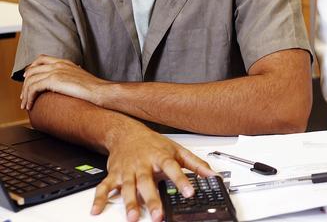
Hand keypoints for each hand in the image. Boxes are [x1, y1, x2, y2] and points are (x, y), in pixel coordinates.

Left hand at [21, 55, 109, 109]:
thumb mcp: (81, 77)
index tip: (27, 78)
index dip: (31, 68)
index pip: (41, 59)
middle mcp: (58, 64)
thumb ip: (72, 75)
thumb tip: (69, 81)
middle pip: (32, 70)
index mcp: (65, 62)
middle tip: (24, 96)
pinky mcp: (53, 80)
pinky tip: (31, 105)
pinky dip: (29, 97)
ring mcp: (55, 71)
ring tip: (26, 104)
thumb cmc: (94, 88)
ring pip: (30, 80)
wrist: (99, 91)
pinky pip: (33, 88)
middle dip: (24, 84)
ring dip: (25, 94)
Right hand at [91, 123, 215, 221]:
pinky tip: (96, 210)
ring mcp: (127, 170)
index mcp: (160, 157)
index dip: (181, 180)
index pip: (173, 169)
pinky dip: (99, 198)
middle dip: (152, 199)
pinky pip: (104, 187)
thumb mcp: (177, 150)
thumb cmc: (153, 143)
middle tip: (158, 215)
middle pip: (148, 182)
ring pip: (128, 187)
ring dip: (129, 203)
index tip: (190, 191)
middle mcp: (143, 164)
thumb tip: (212, 175)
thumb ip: (195, 164)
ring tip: (132, 217)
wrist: (126, 132)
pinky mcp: (114, 175)